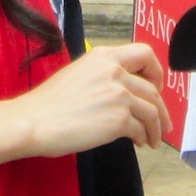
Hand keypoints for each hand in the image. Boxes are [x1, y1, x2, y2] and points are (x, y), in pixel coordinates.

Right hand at [0, 42, 170, 167]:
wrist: (33, 121)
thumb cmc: (48, 103)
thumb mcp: (78, 74)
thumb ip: (103, 77)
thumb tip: (121, 92)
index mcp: (104, 56)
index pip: (144, 53)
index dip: (155, 71)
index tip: (155, 86)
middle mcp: (115, 71)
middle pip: (153, 89)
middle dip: (161, 108)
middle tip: (162, 122)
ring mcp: (119, 95)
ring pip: (152, 111)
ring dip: (155, 128)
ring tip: (152, 139)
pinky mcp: (119, 119)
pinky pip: (141, 128)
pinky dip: (143, 137)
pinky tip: (138, 142)